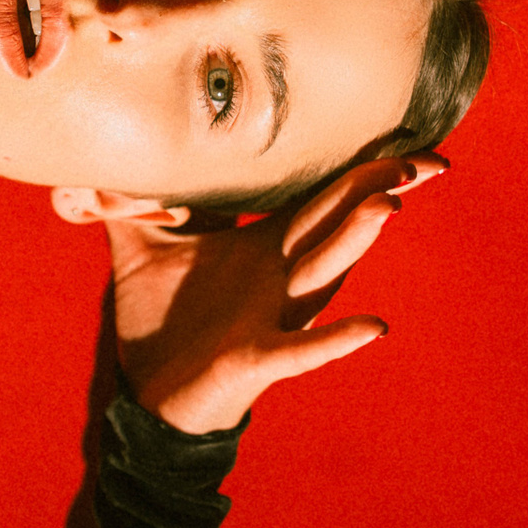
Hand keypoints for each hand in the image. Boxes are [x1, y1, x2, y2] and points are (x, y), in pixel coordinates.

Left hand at [87, 154, 445, 433]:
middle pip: (335, 223)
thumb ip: (127, 197)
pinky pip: (302, 348)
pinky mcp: (258, 357)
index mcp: (261, 244)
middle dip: (374, 189)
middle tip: (421, 160)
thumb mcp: (137, 245)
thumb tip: (106, 149)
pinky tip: (372, 328)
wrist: (148, 387)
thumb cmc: (157, 313)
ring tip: (388, 206)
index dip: (357, 169)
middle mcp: (279, 274)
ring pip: (323, 272)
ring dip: (354, 240)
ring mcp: (273, 315)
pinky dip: (335, 339)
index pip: (316, 197)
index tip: (405, 140)